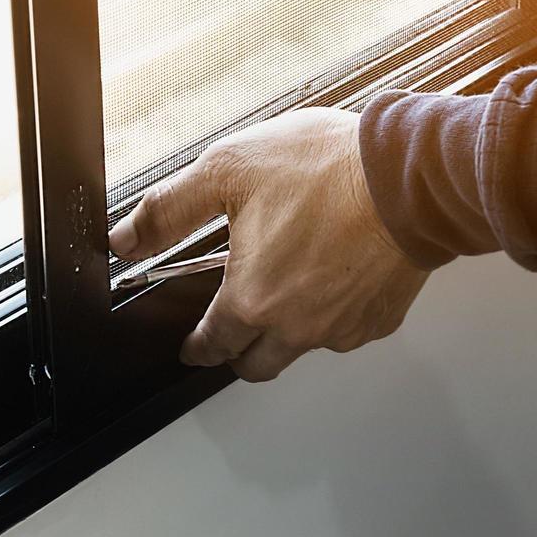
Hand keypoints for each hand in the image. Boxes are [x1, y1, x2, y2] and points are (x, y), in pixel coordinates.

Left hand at [108, 108, 428, 381]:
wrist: (410, 176)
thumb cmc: (328, 170)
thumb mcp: (227, 171)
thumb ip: (169, 210)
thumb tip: (126, 238)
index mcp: (253, 300)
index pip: (213, 345)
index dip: (197, 348)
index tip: (192, 348)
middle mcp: (298, 327)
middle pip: (257, 366)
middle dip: (238, 353)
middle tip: (233, 333)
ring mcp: (344, 328)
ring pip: (305, 347)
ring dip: (289, 330)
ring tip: (289, 287)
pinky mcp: (382, 318)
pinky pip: (348, 328)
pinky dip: (334, 312)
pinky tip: (334, 274)